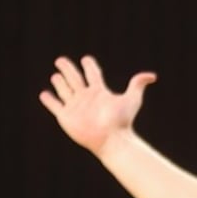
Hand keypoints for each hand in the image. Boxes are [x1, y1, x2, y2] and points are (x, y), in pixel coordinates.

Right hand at [39, 55, 155, 156]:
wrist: (110, 138)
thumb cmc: (122, 120)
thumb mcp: (132, 99)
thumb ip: (138, 84)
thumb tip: (152, 76)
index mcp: (100, 92)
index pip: (93, 74)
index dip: (89, 66)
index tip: (86, 59)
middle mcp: (86, 97)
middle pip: (75, 78)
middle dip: (68, 69)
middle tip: (60, 59)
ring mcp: (75, 106)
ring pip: (64, 90)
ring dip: (59, 82)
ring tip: (55, 75)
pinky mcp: (66, 116)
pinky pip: (55, 106)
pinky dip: (49, 100)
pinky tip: (44, 94)